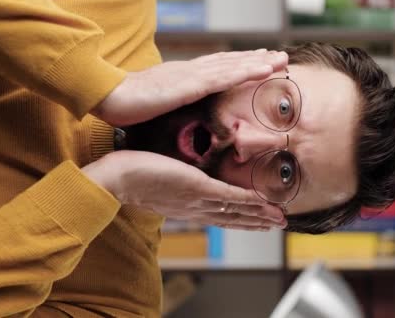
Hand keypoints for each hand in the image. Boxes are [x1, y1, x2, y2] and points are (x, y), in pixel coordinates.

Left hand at [81, 150, 286, 230]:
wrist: (116, 179)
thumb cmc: (131, 175)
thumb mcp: (157, 178)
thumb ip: (173, 177)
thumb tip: (178, 171)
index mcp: (185, 205)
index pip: (217, 213)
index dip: (240, 217)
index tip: (256, 218)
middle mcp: (194, 208)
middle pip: (231, 218)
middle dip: (255, 222)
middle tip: (276, 224)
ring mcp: (197, 199)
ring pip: (234, 210)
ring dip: (259, 215)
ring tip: (278, 219)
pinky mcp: (197, 188)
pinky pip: (228, 196)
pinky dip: (248, 201)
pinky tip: (263, 203)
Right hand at [92, 49, 288, 126]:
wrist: (109, 96)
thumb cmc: (127, 104)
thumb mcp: (156, 104)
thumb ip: (171, 105)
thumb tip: (178, 111)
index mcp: (183, 77)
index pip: (216, 68)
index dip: (238, 65)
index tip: (258, 62)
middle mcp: (191, 72)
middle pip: (229, 63)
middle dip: (255, 59)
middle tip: (279, 57)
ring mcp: (191, 76)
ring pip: (231, 66)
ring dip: (258, 62)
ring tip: (280, 60)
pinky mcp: (189, 84)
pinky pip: (224, 77)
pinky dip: (246, 71)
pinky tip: (263, 69)